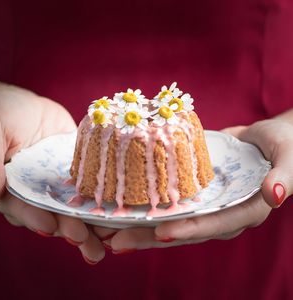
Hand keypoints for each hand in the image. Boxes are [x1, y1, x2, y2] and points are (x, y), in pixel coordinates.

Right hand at [0, 81, 104, 263]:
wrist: (27, 105)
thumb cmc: (3, 112)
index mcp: (12, 187)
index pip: (23, 206)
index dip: (35, 217)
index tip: (50, 227)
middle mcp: (36, 191)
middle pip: (53, 214)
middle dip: (69, 228)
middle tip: (87, 242)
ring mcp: (59, 185)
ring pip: (75, 207)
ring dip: (89, 224)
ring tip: (104, 241)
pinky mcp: (79, 174)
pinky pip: (92, 187)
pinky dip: (103, 202)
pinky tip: (116, 215)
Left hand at [105, 119, 292, 251]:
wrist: (266, 140)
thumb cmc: (284, 148)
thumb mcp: (289, 159)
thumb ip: (283, 177)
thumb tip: (273, 195)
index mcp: (242, 212)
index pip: (212, 225)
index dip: (188, 230)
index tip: (160, 233)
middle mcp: (219, 214)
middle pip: (182, 229)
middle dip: (150, 237)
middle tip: (114, 241)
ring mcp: (204, 204)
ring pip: (169, 219)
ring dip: (139, 225)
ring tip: (107, 230)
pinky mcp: (193, 192)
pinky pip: (168, 201)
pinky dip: (146, 204)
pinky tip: (122, 205)